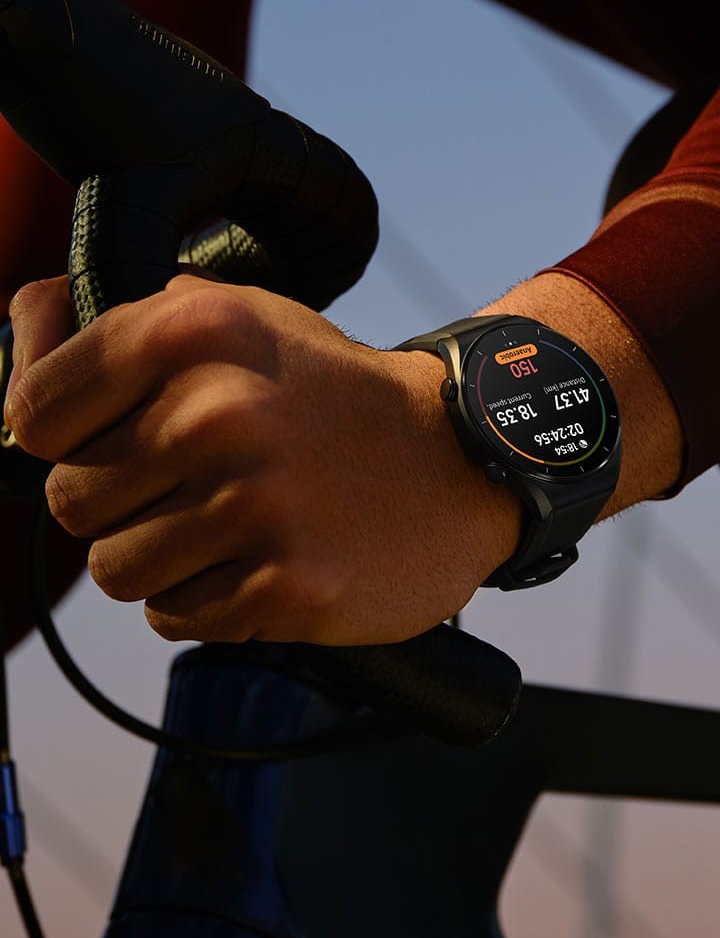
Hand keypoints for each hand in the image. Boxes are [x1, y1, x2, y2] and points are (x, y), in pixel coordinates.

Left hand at [3, 275, 519, 644]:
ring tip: (231, 528)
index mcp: (195, 331)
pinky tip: (262, 561)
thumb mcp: (242, 320)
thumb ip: (123, 319)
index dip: (61, 438)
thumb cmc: (331, 395)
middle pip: (71, 501)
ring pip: (115, 572)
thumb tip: (29, 318)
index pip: (34, 412)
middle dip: (120, 504)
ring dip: (163, 559)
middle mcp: (219, 414)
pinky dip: (207, 600)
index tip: (110, 441)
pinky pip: (175, 619)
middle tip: (194, 487)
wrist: (458, 459)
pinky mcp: (286, 588)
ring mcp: (255, 507)